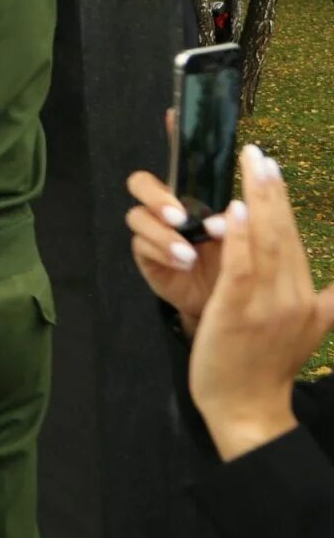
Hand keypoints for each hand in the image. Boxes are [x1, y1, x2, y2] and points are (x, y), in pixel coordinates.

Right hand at [126, 168, 225, 333]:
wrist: (231, 304)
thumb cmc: (240, 262)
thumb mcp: (245, 239)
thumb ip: (241, 221)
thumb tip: (237, 209)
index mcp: (191, 196)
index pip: (177, 165)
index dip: (175, 153)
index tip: (182, 158)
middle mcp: (166, 208)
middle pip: (139, 184)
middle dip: (157, 198)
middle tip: (179, 218)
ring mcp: (152, 231)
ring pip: (138, 217)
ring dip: (162, 233)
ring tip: (188, 254)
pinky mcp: (146, 256)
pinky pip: (142, 246)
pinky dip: (163, 253)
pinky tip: (183, 265)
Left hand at [188, 145, 333, 460]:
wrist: (247, 407)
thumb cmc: (267, 365)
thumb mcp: (310, 330)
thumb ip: (332, 301)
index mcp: (311, 301)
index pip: (296, 241)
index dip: (284, 203)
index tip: (274, 169)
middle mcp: (296, 299)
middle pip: (285, 235)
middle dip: (272, 191)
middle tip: (259, 153)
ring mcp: (269, 306)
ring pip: (267, 244)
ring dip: (259, 202)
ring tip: (251, 167)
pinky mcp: (240, 311)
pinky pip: (243, 267)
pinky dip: (241, 237)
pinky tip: (236, 209)